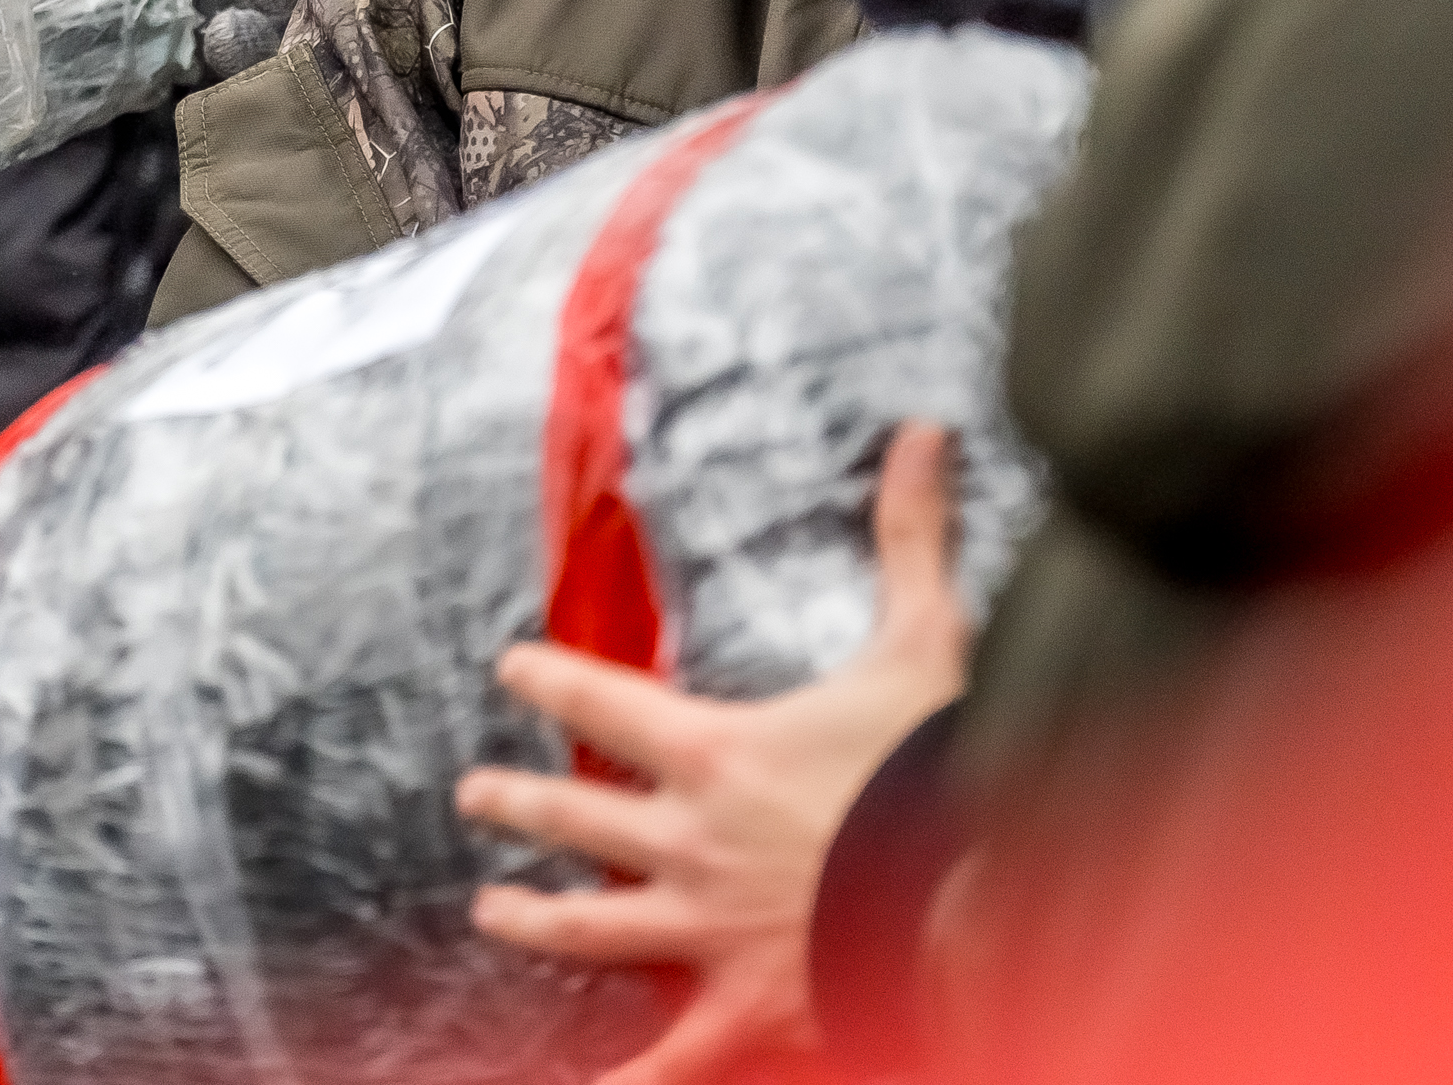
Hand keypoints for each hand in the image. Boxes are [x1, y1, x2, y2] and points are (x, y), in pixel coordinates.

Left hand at [452, 421, 970, 1084]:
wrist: (978, 900)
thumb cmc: (944, 775)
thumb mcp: (925, 646)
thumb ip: (911, 540)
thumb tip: (922, 433)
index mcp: (716, 751)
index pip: (602, 698)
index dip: (548, 676)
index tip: (509, 664)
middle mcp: (687, 840)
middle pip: (576, 815)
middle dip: (520, 802)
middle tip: (475, 795)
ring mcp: (704, 932)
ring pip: (590, 926)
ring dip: (535, 919)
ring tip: (494, 915)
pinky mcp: (739, 1012)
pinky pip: (662, 1060)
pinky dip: (619, 1082)